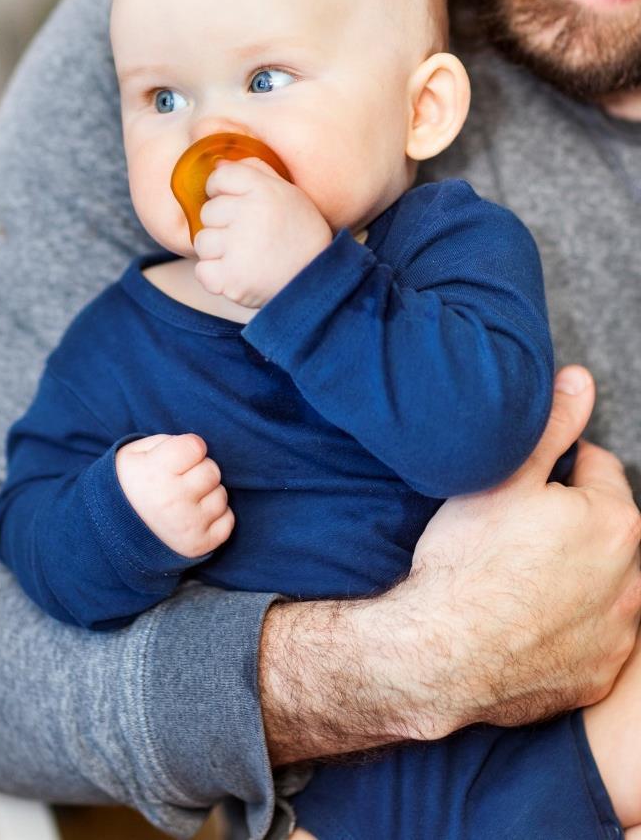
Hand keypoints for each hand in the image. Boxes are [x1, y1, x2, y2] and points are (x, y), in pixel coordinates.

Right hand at [115, 432, 234, 557]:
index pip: (196, 446)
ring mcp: (188, 525)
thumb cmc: (128, 487)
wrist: (112, 535)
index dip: (188, 449)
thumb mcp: (133, 455)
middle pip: (212, 470)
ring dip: (206, 495)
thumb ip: (166, 442)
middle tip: (179, 481)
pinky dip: (215, 518)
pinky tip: (193, 517)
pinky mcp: (199, 545)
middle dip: (198, 471)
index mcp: (155, 473)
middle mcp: (174, 500)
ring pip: (221, 495)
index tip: (176, 459)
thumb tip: (197, 447)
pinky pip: (227, 521)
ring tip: (183, 501)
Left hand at [194, 158, 332, 308]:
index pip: (219, 177)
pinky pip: (202, 271)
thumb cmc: (300, 234)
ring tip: (244, 257)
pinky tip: (238, 274)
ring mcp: (238, 247)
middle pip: (207, 212)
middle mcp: (249, 213)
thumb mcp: (288, 194)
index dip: (221, 191)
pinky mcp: (231, 279)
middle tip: (248, 237)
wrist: (318, 280)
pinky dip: (216, 276)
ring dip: (217, 252)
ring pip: (202, 242)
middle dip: (222, 225)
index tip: (235, 205)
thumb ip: (255, 173)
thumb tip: (217, 163)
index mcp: (264, 189)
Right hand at [403, 364, 640, 730]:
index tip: (520, 487)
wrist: (437, 656)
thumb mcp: (505, 475)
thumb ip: (552, 425)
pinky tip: (524, 619)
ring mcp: (618, 635)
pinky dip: (567, 626)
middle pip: (603, 529)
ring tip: (516, 576)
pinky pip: (591, 637)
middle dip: (570, 523)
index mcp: (616, 522)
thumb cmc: (467, 562)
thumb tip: (580, 381)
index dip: (554, 470)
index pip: (596, 468)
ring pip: (601, 583)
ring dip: (574, 575)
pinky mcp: (597, 676)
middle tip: (512, 530)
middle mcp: (632, 582)